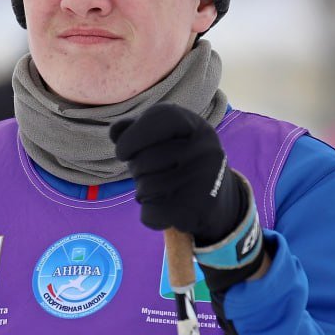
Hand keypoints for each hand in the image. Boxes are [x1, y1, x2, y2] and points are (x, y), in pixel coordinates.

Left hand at [110, 104, 264, 282]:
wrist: (217, 200)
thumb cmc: (181, 162)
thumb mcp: (166, 138)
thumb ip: (137, 130)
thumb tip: (116, 132)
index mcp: (196, 126)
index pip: (157, 119)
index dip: (131, 137)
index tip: (123, 152)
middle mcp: (203, 150)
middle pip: (143, 160)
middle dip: (136, 170)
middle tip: (154, 173)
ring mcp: (202, 180)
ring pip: (144, 189)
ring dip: (143, 193)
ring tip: (162, 190)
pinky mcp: (195, 210)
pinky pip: (150, 213)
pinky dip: (151, 215)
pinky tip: (167, 209)